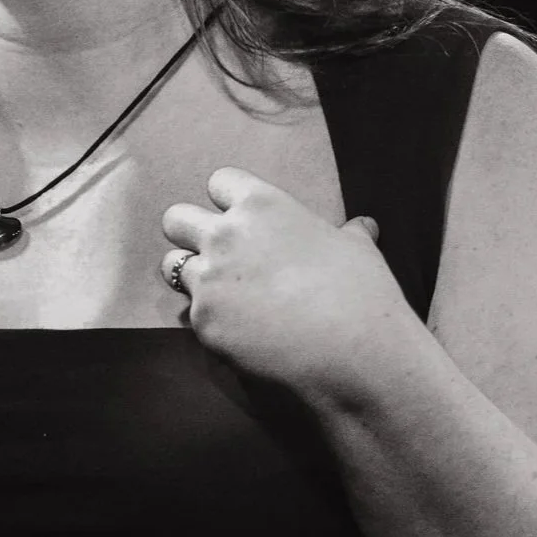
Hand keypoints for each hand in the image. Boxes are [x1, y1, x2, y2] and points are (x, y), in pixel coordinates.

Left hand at [160, 167, 418, 400]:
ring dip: (192, 276)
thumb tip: (364, 226)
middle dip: (189, 233)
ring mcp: (208, 280)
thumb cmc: (360, 293)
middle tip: (215, 254)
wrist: (354, 354)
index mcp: (261, 207)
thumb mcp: (358, 250)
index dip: (229, 200)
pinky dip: (211, 321)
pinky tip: (240, 333)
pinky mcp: (203, 323)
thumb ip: (349, 234)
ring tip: (223, 295)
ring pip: (172, 265)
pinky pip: (192, 314)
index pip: (220, 182)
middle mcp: (224, 236)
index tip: (241, 218)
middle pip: (176, 219)